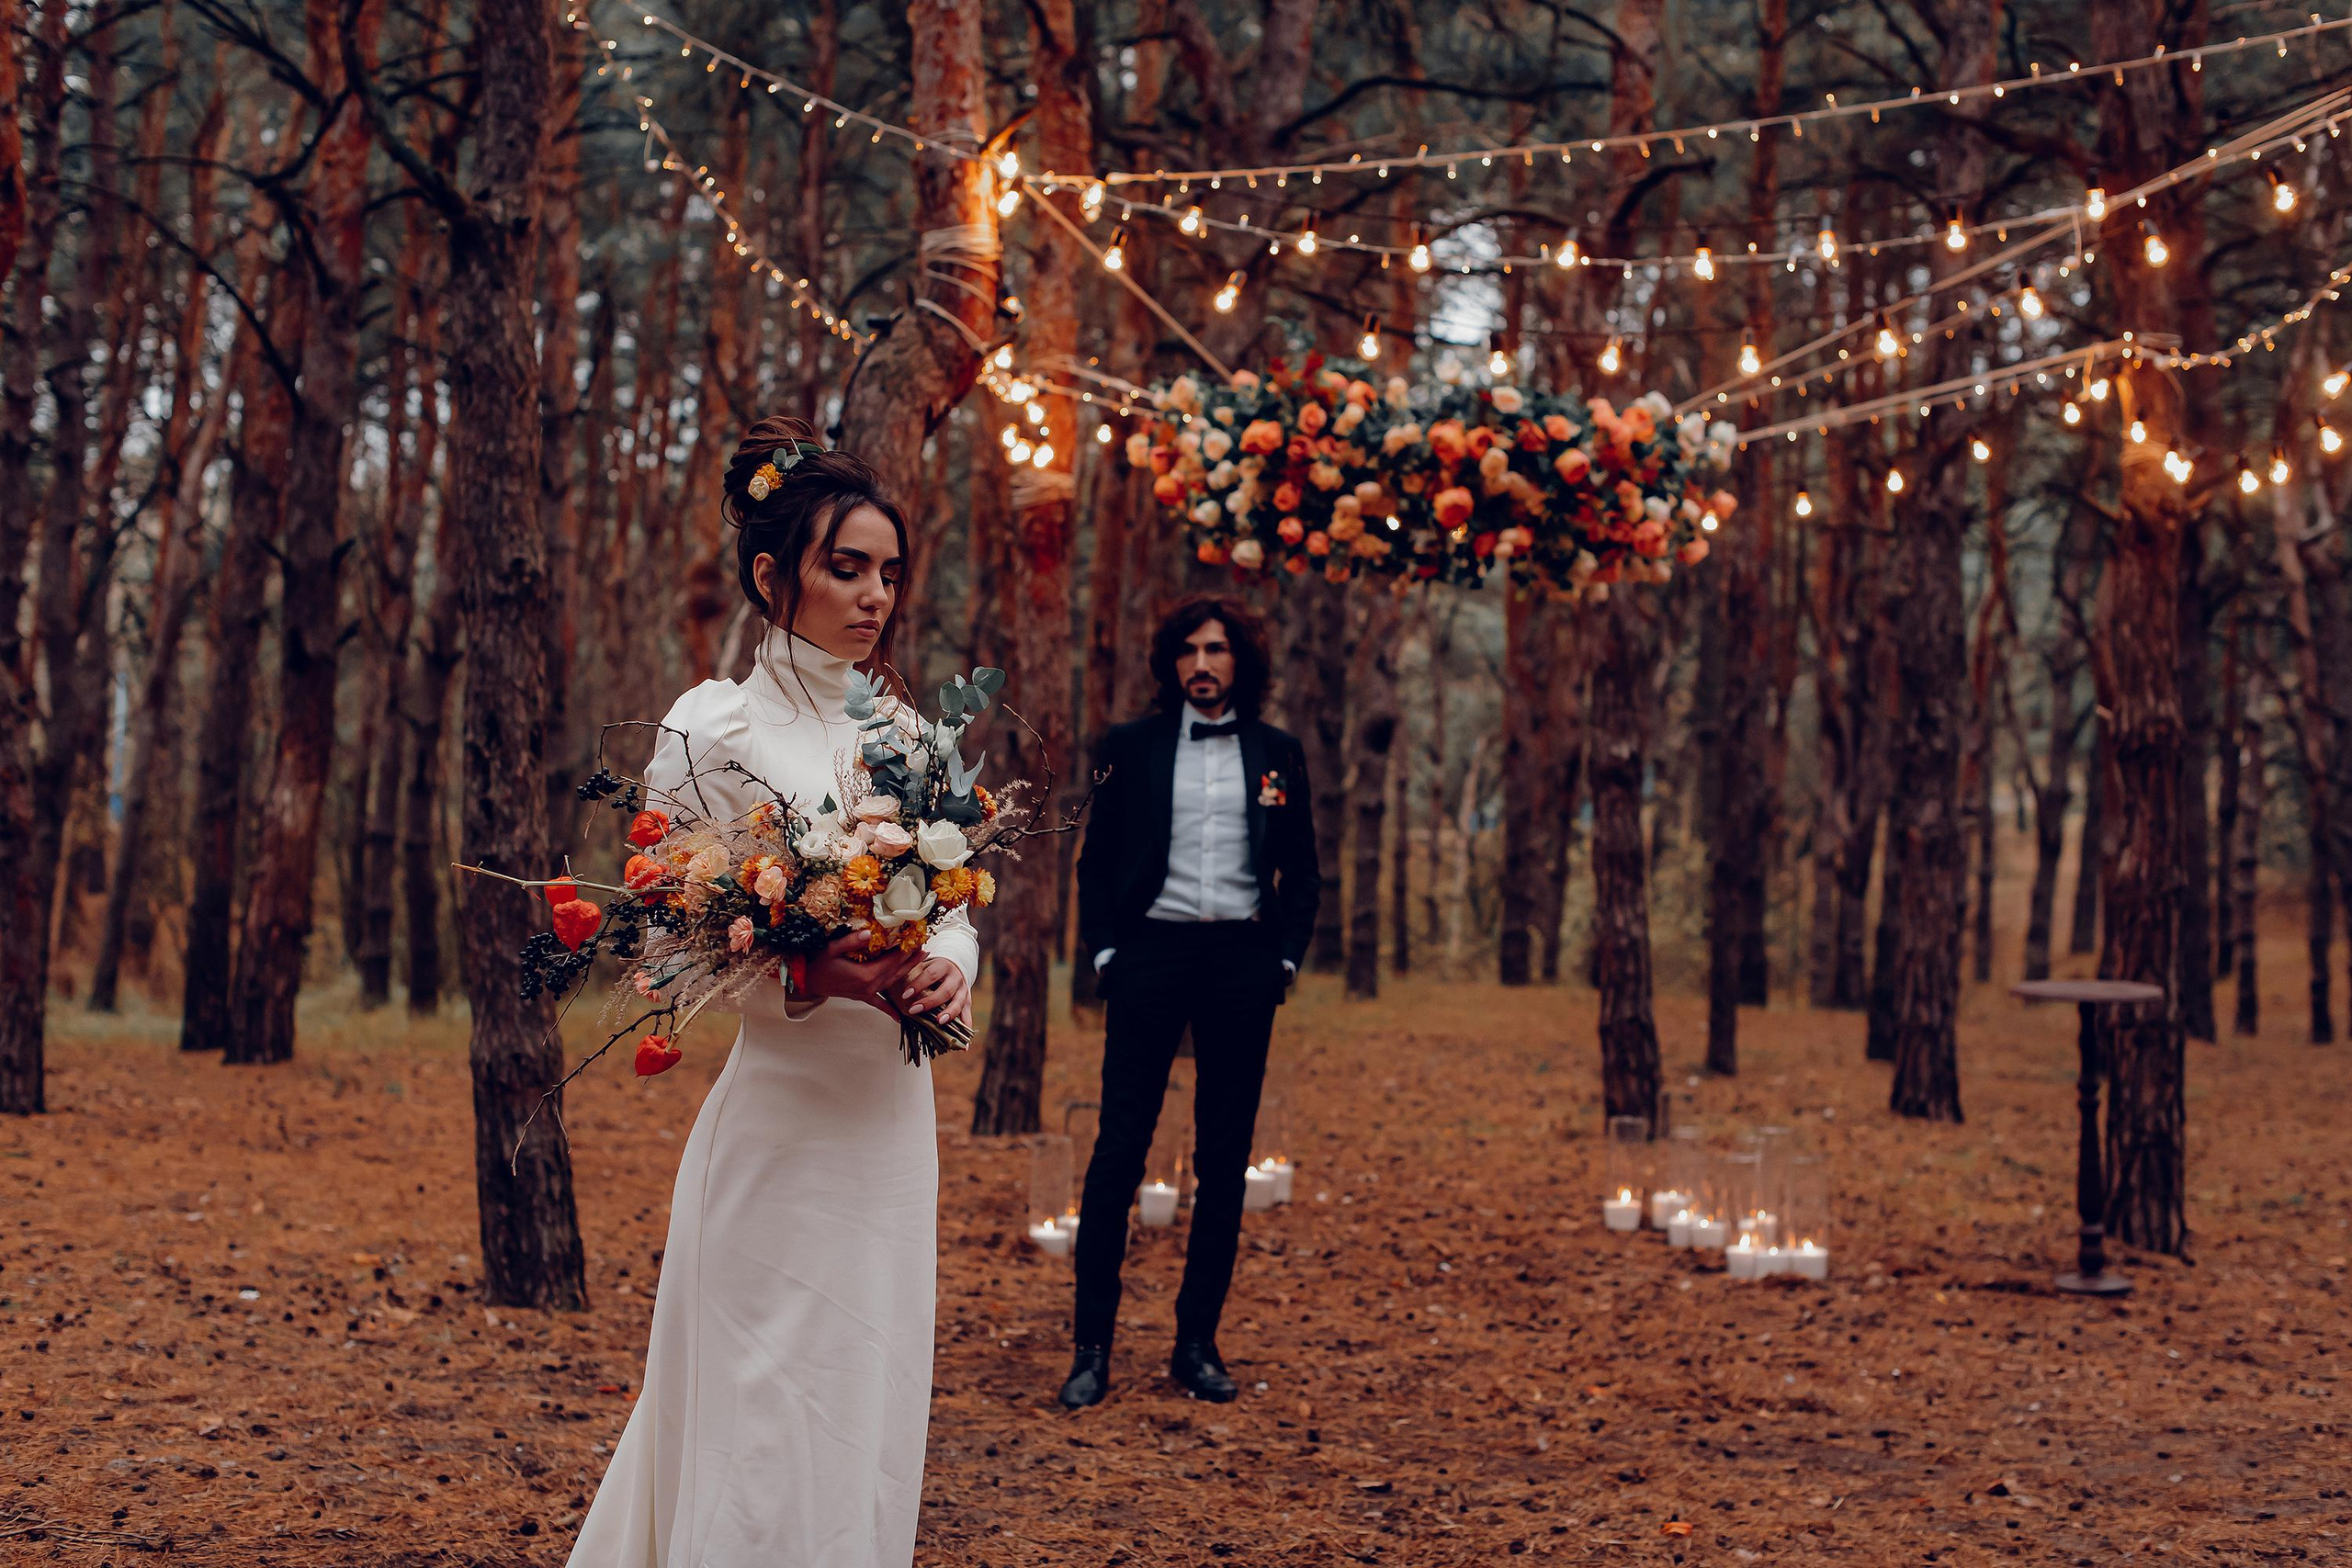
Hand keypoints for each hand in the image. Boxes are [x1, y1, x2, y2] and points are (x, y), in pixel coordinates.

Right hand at [801, 930, 922, 1019]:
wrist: (807, 980)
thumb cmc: (818, 962)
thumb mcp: (832, 948)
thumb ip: (851, 941)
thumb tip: (868, 933)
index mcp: (865, 975)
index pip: (892, 961)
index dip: (905, 950)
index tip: (916, 940)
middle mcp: (869, 986)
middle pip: (896, 971)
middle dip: (911, 959)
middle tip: (925, 948)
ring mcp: (866, 993)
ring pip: (892, 983)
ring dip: (907, 973)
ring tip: (920, 962)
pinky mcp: (862, 996)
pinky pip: (879, 1004)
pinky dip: (890, 1010)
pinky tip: (900, 1018)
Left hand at [896, 954, 971, 1026]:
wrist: (954, 968)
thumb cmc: (932, 970)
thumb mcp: (924, 965)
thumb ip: (911, 972)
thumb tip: (890, 981)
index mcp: (943, 966)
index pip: (931, 974)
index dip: (918, 984)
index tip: (904, 995)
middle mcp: (956, 978)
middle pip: (945, 991)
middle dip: (930, 1002)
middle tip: (914, 1010)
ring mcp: (964, 991)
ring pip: (958, 1003)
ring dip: (949, 1014)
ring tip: (939, 1022)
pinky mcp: (968, 1002)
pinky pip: (968, 1016)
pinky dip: (966, 1028)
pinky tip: (963, 1044)